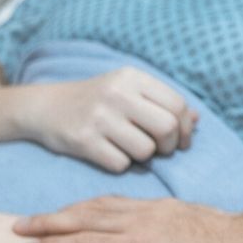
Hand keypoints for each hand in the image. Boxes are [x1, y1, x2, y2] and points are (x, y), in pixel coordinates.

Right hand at [14, 196, 242, 242]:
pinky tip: (89, 207)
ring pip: (99, 205)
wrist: (240, 242)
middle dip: (49, 222)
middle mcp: (135, 221)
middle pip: (83, 218)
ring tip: (46, 217)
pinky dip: (94, 203)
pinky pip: (117, 200)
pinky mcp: (159, 204)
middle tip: (20, 225)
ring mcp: (147, 209)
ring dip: (69, 210)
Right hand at [21, 67, 197, 172]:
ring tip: (131, 149)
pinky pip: (121, 165)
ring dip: (144, 157)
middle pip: (167, 127)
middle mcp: (116, 94)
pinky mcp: (83, 140)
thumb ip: (162, 102)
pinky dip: (121, 165)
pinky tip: (110, 153)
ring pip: (145, 150)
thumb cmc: (97, 100)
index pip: (177, 104)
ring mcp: (98, 117)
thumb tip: (197, 119)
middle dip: (170, 146)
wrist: (45, 107)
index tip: (180, 140)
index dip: (185, 127)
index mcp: (132, 78)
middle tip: (160, 150)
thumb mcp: (129, 91)